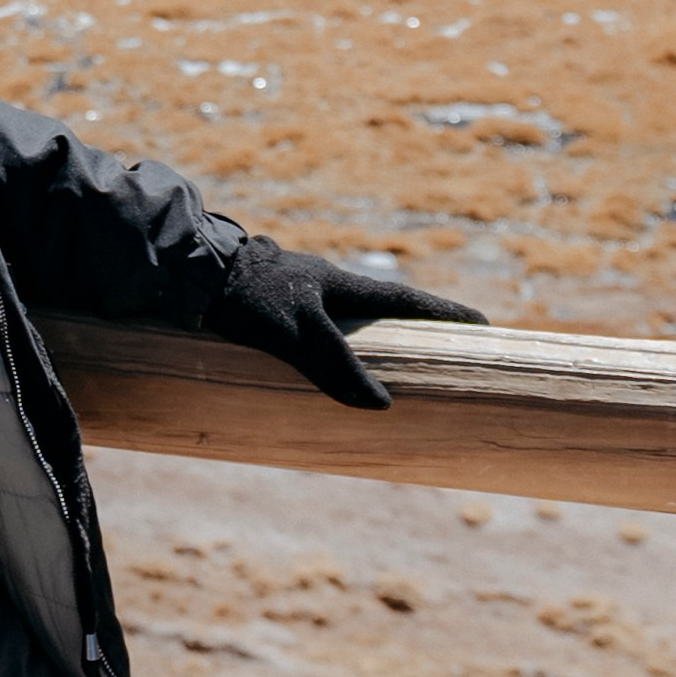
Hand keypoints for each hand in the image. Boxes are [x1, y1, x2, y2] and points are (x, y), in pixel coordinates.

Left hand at [205, 233, 486, 411]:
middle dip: (416, 329)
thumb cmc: (249, 298)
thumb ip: (338, 366)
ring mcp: (303, 294)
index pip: (409, 300)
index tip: (483, 325)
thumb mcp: (298, 334)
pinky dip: (339, 348)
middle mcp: (329, 286)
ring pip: (352, 320)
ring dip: (376, 341)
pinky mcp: (277, 308)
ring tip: (396, 369)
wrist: (192, 272)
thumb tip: (383, 404)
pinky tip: (331, 369)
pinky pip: (322, 330)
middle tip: (444, 351)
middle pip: (386, 309)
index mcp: (345, 285)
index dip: (446, 314)